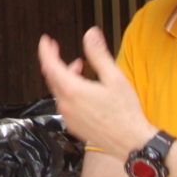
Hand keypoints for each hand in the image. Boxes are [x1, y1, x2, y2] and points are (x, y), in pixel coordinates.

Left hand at [37, 28, 153, 156]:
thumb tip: (90, 34)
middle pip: (51, 78)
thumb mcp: (114, 77)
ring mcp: (68, 116)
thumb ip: (98, 54)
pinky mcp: (73, 125)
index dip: (45, 50)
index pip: (50, 65)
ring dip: (64, 76)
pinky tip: (83, 89)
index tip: (45, 41)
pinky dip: (68, 91)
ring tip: (79, 68)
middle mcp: (66, 104)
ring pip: (58, 90)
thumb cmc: (125, 112)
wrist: (131, 142)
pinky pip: (64, 103)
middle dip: (54, 61)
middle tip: (56, 49)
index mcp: (73, 90)